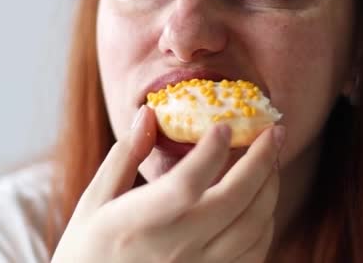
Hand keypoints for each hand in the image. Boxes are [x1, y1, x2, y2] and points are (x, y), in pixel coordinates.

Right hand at [51, 105, 284, 262]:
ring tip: (271, 159)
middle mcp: (174, 248)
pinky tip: (262, 199)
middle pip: (234, 201)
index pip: (185, 185)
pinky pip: (255, 252)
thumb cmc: (89, 249)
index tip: (224, 124)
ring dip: (270, 188)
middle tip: (273, 130)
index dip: (210, 152)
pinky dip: (267, 221)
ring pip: (253, 227)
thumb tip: (149, 113)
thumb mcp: (94, 201)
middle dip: (261, 160)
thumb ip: (124, 156)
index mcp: (139, 223)